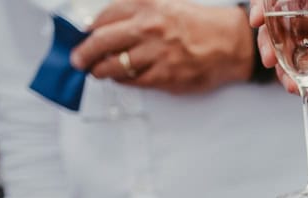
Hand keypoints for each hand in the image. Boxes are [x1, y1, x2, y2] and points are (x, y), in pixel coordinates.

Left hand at [72, 0, 252, 94]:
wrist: (229, 43)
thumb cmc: (196, 24)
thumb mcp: (164, 2)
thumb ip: (135, 10)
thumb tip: (102, 26)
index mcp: (147, 5)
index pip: (105, 16)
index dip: (90, 28)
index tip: (85, 35)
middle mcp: (149, 27)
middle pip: (102, 40)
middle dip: (84, 52)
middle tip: (78, 59)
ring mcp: (157, 53)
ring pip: (115, 65)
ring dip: (100, 70)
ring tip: (96, 71)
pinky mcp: (166, 75)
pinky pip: (135, 81)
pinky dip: (124, 80)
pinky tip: (121, 77)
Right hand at [248, 0, 307, 94]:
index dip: (268, 1)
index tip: (259, 16)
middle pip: (277, 20)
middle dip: (266, 37)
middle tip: (268, 56)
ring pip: (284, 46)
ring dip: (276, 61)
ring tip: (282, 77)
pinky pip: (300, 70)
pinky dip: (292, 79)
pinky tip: (294, 87)